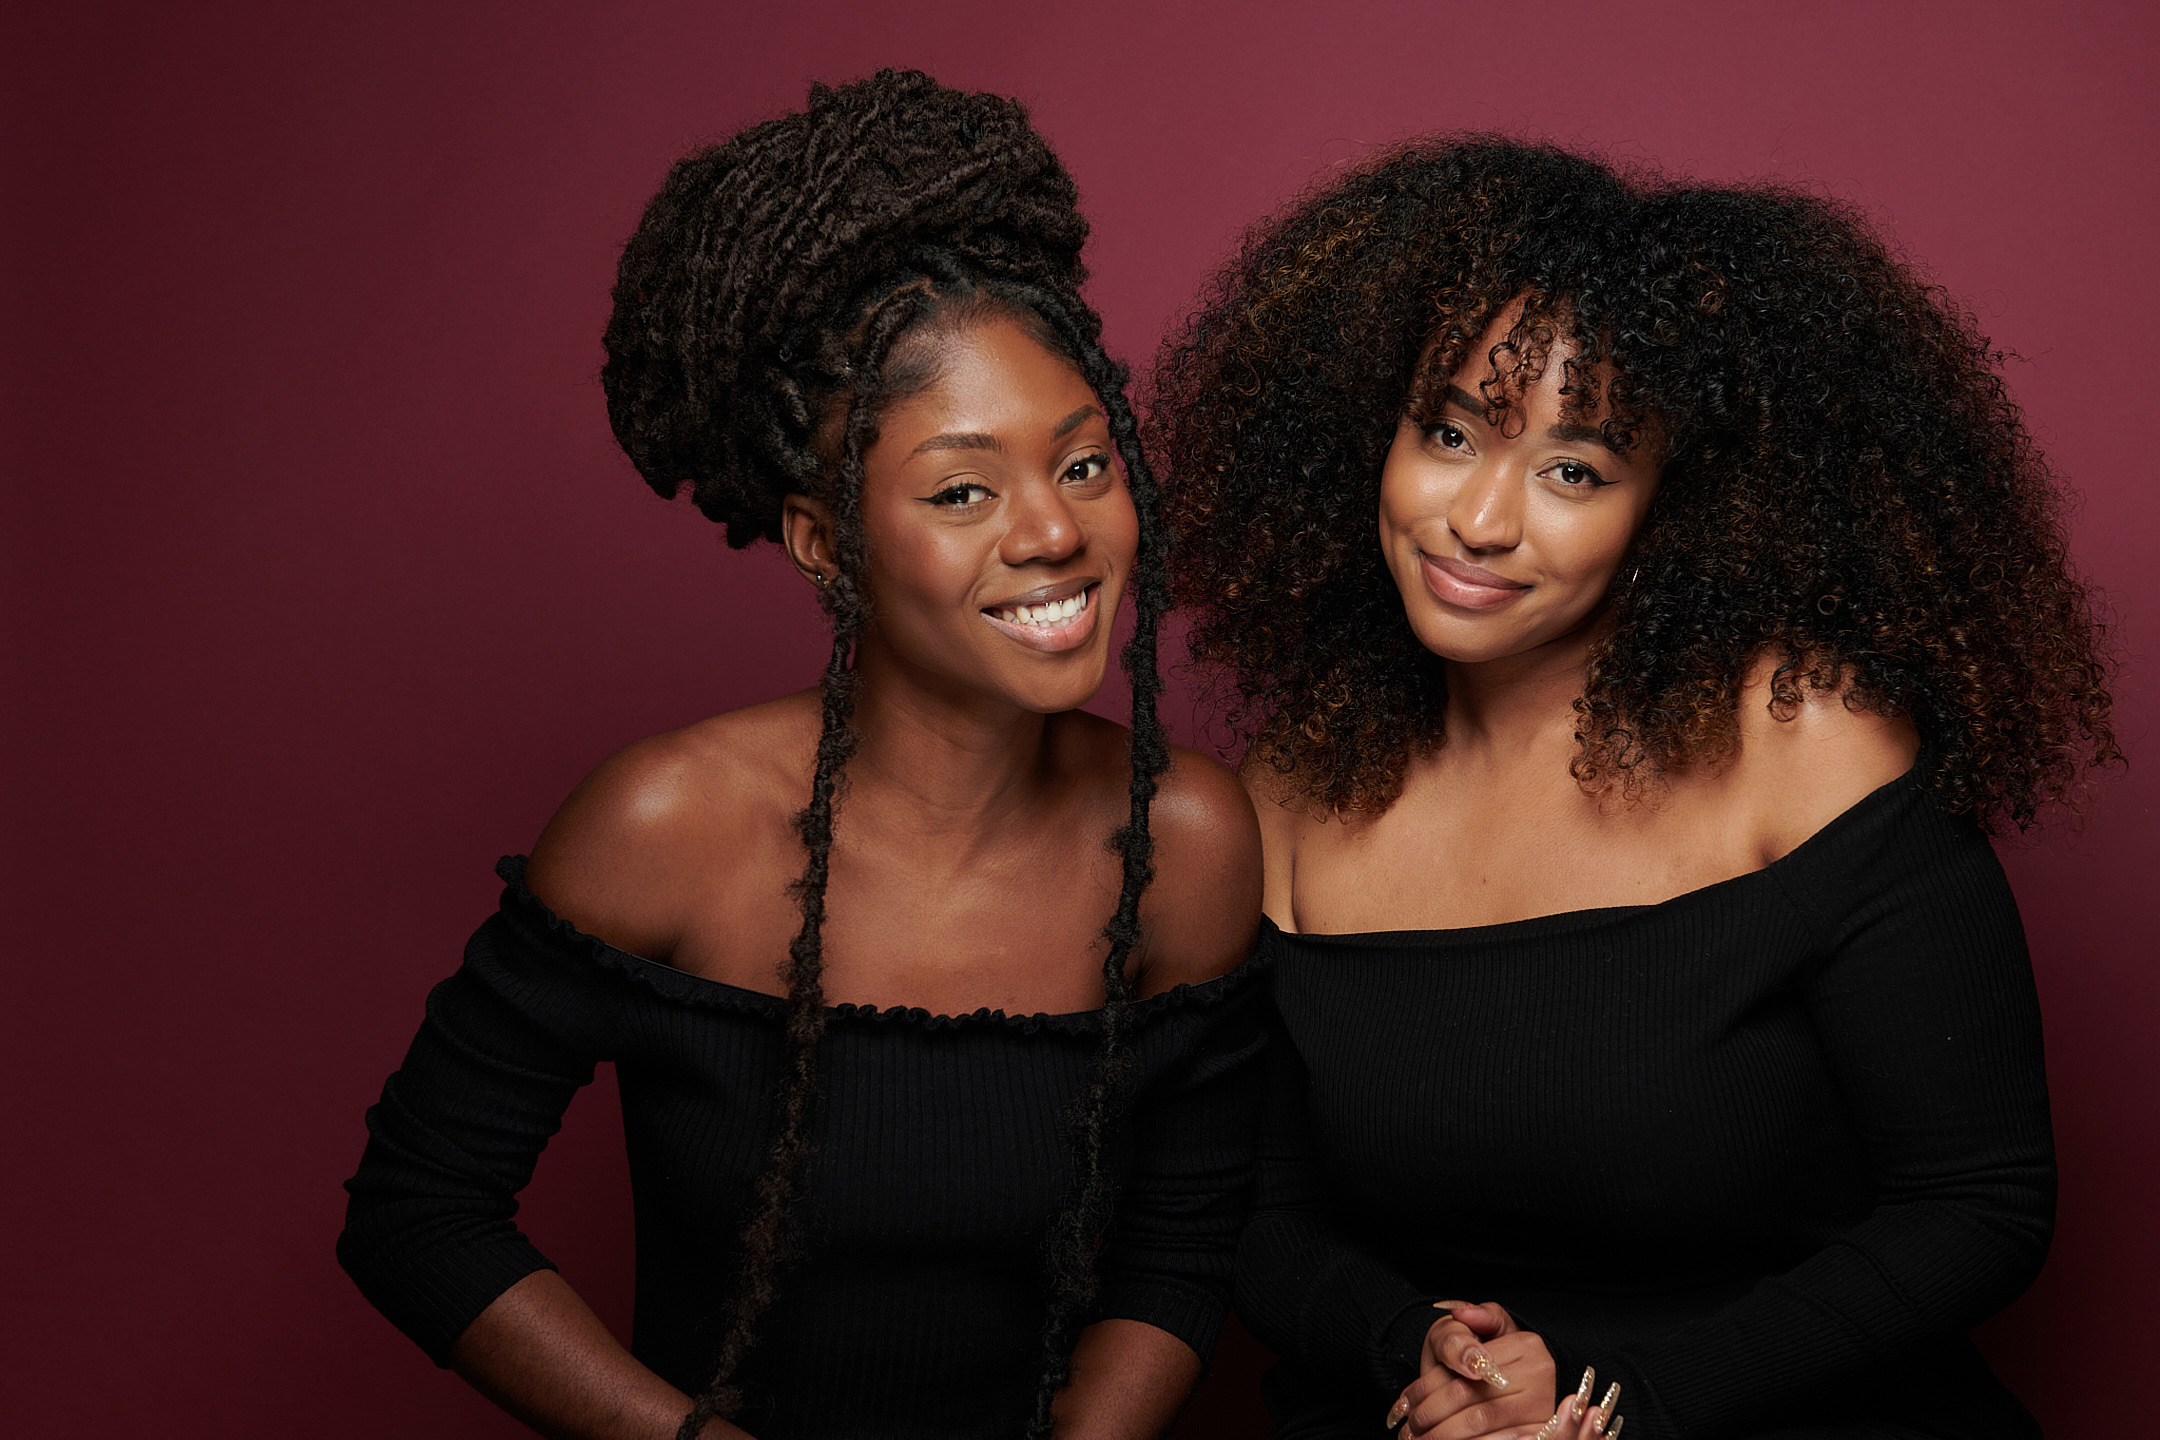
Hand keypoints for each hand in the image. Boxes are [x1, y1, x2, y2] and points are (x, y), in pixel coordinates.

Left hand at [1382, 1303, 1618, 1439]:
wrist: (1494, 1376)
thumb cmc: (1476, 1352)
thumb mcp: (1469, 1328)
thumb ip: (1470, 1318)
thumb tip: (1463, 1314)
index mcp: (1527, 1345)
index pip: (1467, 1369)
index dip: (1431, 1389)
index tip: (1407, 1405)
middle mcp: (1541, 1375)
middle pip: (1472, 1398)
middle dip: (1434, 1416)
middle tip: (1409, 1429)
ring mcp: (1543, 1407)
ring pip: (1481, 1422)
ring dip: (1445, 1435)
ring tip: (1420, 1439)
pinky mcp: (1538, 1431)